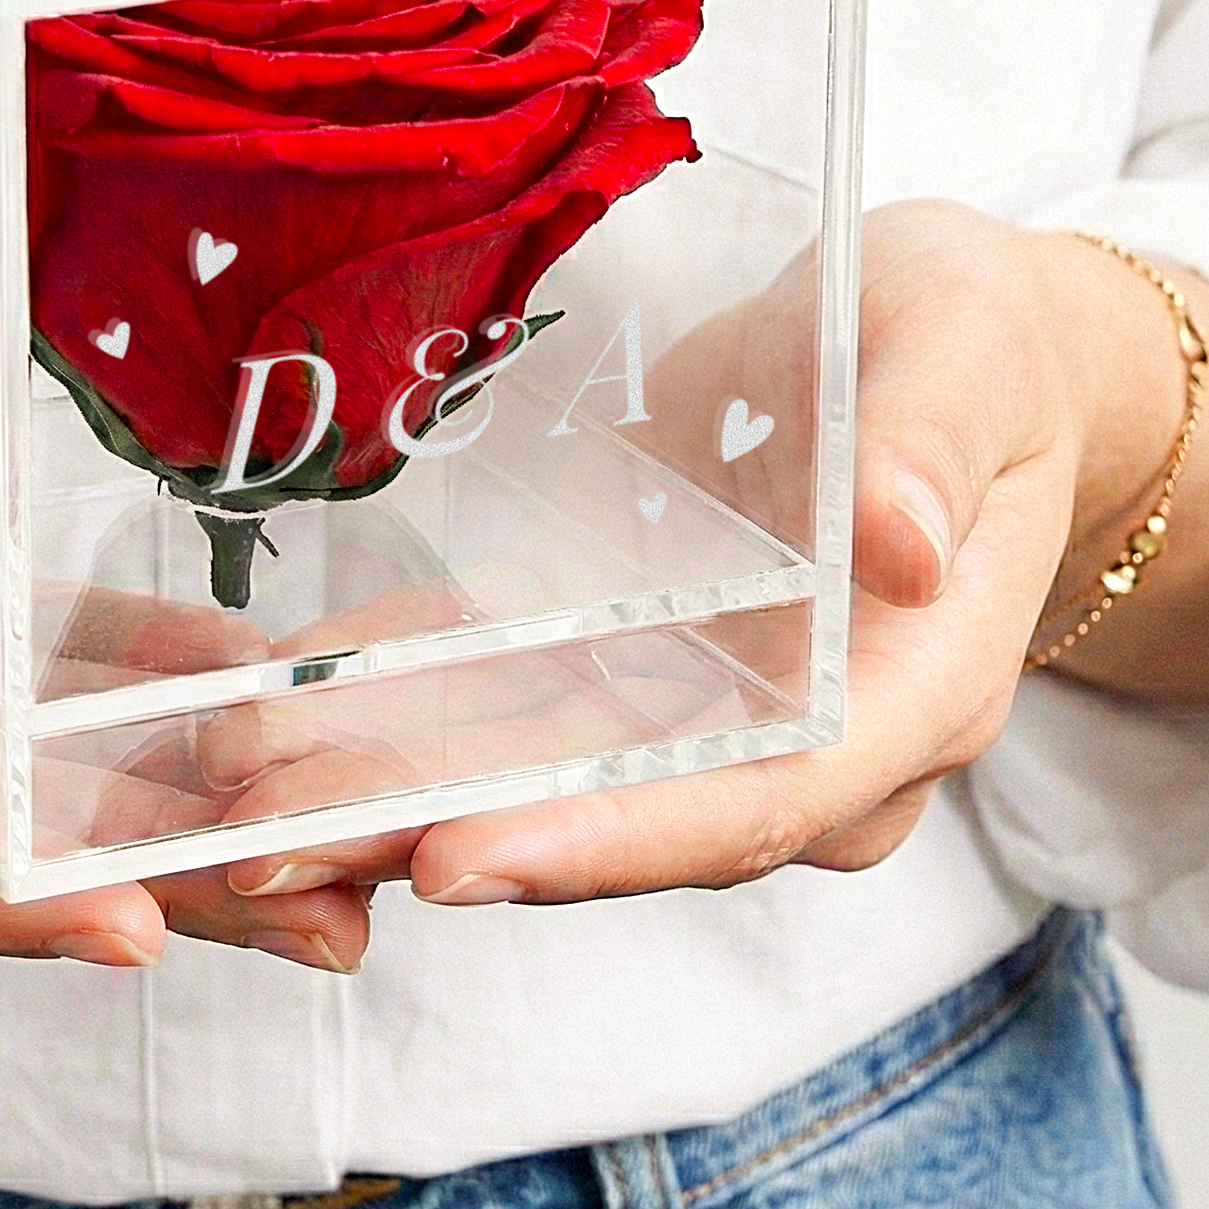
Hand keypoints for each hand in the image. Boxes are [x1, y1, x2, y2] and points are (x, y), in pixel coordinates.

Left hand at [210, 198, 1208, 907]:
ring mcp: (704, 705)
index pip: (755, 803)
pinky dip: (402, 701)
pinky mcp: (631, 655)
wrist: (941, 356)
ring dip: (390, 785)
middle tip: (273, 848)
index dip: (604, 842)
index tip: (457, 861)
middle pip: (613, 820)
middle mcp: (795, 735)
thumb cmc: (971, 348)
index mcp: (904, 696)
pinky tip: (286, 695)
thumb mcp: (964, 359)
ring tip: (237, 789)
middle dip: (441, 834)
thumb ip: (928, 449)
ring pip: (539, 772)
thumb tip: (897, 546)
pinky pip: (507, 692)